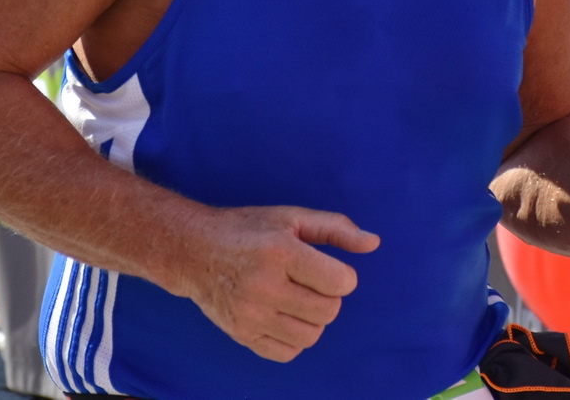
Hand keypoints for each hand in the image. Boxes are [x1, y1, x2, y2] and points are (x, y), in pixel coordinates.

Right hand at [176, 205, 378, 362]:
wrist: (195, 251)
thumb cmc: (249, 230)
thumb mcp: (292, 217)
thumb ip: (335, 228)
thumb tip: (374, 243)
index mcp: (280, 252)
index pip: (340, 282)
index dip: (343, 276)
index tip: (328, 268)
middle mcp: (263, 285)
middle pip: (328, 312)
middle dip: (328, 297)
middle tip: (310, 282)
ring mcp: (250, 315)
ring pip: (311, 336)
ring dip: (313, 319)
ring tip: (297, 298)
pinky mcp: (241, 335)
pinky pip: (289, 352)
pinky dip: (294, 337)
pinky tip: (282, 315)